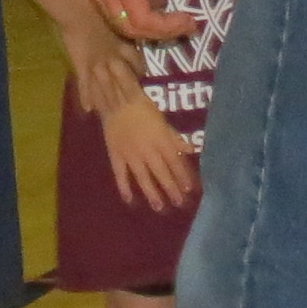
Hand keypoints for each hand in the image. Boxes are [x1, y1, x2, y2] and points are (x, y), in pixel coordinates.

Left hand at [77, 0, 196, 45]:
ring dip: (164, 31)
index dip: (143, 22)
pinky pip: (144, 19)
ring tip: (188, 25)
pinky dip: (167, 26)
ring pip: (132, 27)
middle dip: (154, 31)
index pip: (115, 12)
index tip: (171, 19)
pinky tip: (187, 20)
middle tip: (182, 26)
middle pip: (121, 25)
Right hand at [96, 84, 197, 210]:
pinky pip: (120, 174)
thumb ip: (175, 137)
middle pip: (161, 172)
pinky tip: (129, 200)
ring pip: (143, 177)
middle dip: (171, 188)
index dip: (182, 175)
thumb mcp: (162, 120)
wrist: (116, 100)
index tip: (189, 189)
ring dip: (151, 193)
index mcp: (160, 139)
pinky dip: (124, 187)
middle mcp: (147, 150)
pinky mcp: (116, 155)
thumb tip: (190, 150)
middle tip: (179, 203)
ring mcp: (130, 154)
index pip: (175, 161)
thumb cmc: (142, 108)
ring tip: (158, 207)